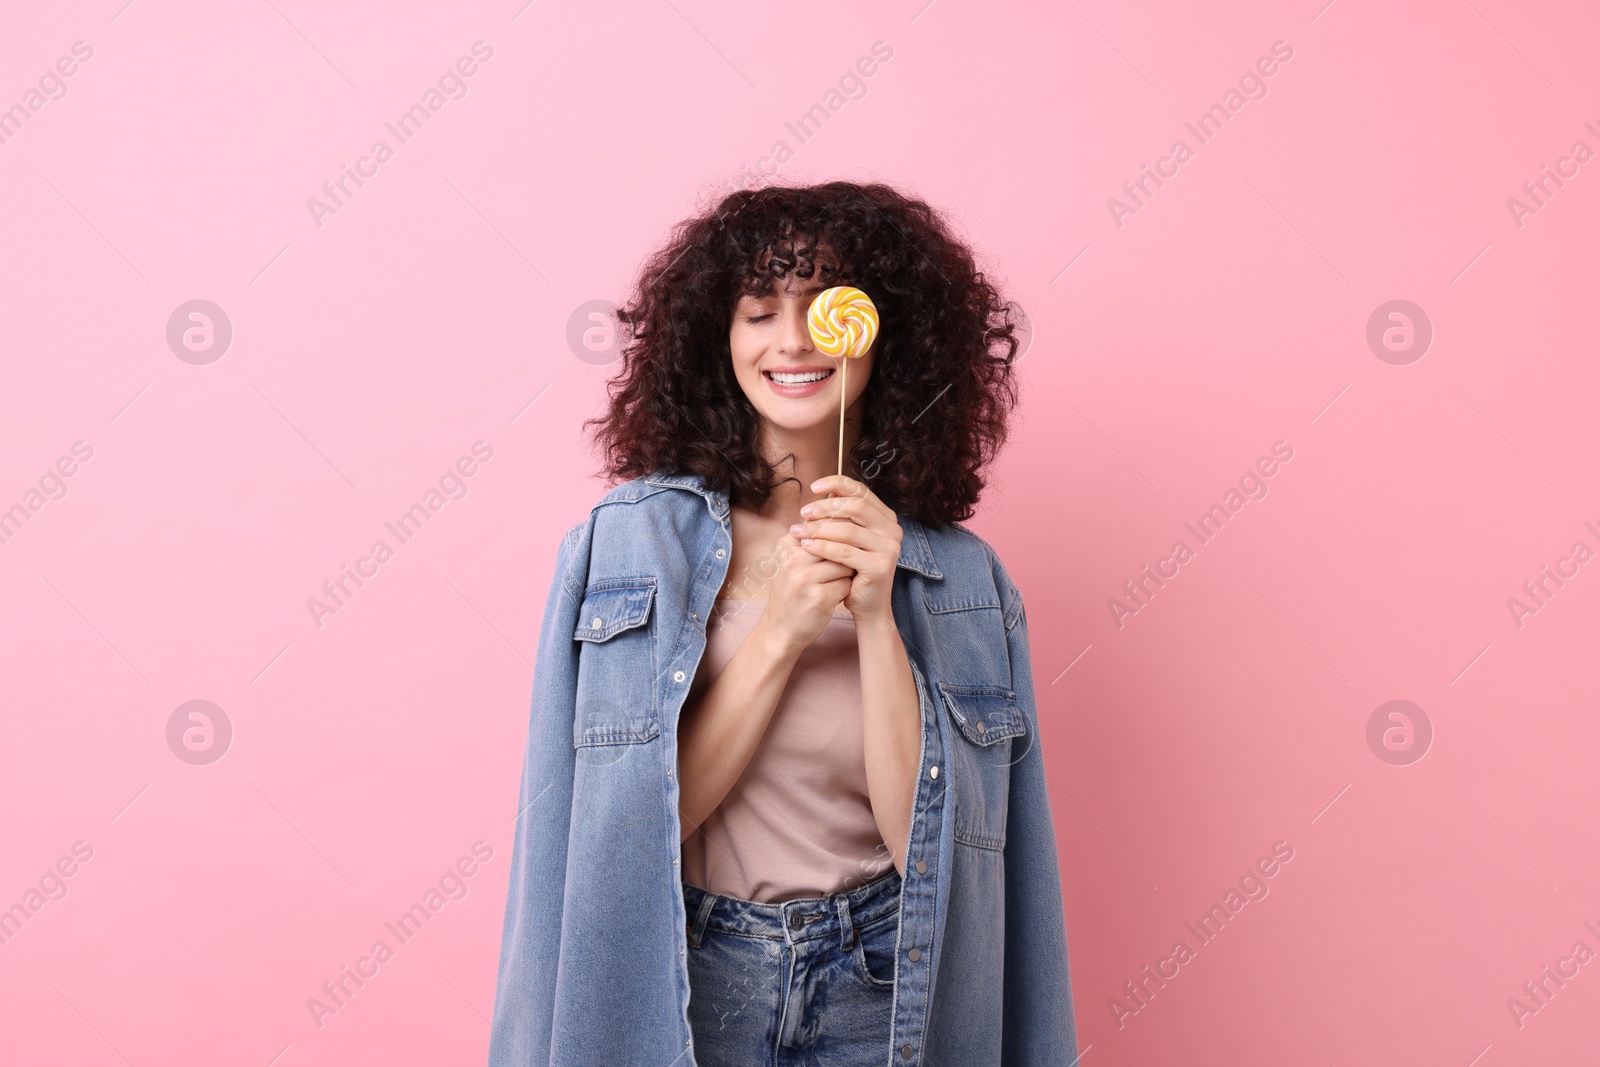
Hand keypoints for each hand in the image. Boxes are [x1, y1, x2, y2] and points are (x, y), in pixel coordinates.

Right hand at [758, 531, 855, 655]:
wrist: (779, 631)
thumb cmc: (791, 593)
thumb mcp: (791, 562)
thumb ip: (811, 541)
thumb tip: (842, 517)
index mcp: (786, 546)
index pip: (822, 527)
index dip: (837, 535)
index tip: (839, 548)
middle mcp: (793, 560)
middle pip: (836, 543)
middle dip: (846, 553)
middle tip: (847, 563)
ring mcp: (805, 579)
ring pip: (845, 564)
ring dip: (847, 573)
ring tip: (837, 581)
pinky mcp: (819, 597)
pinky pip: (846, 584)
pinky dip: (845, 590)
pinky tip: (835, 597)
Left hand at [793, 475, 903, 623]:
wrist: (867, 605)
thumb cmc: (853, 569)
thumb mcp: (849, 539)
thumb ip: (842, 516)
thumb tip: (825, 491)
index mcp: (886, 518)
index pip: (861, 492)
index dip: (837, 484)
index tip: (813, 487)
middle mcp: (892, 530)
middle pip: (856, 507)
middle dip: (825, 507)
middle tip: (803, 512)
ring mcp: (889, 548)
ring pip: (849, 530)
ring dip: (820, 528)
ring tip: (799, 530)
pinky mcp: (879, 566)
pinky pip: (845, 552)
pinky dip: (822, 547)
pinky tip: (806, 546)